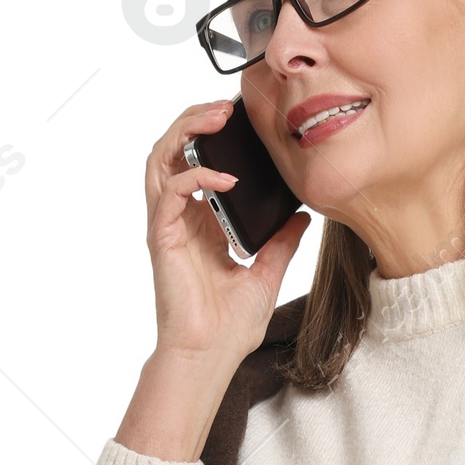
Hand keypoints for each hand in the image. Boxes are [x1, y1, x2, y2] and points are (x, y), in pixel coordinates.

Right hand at [115, 101, 308, 460]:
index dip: (213, 133)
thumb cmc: (229, 326)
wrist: (210, 356)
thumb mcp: (267, 272)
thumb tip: (302, 215)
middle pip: (173, 148)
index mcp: (200, 222)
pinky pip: (171, 191)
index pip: (197, 160)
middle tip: (226, 107)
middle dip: (195, 119)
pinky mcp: (162, 237)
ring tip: (217, 118)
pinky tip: (225, 178)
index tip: (241, 120)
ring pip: (161, 157)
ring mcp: (168, 225)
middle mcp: (180, 218)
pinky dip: (196, 175)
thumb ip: (281, 241)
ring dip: (186, 130)